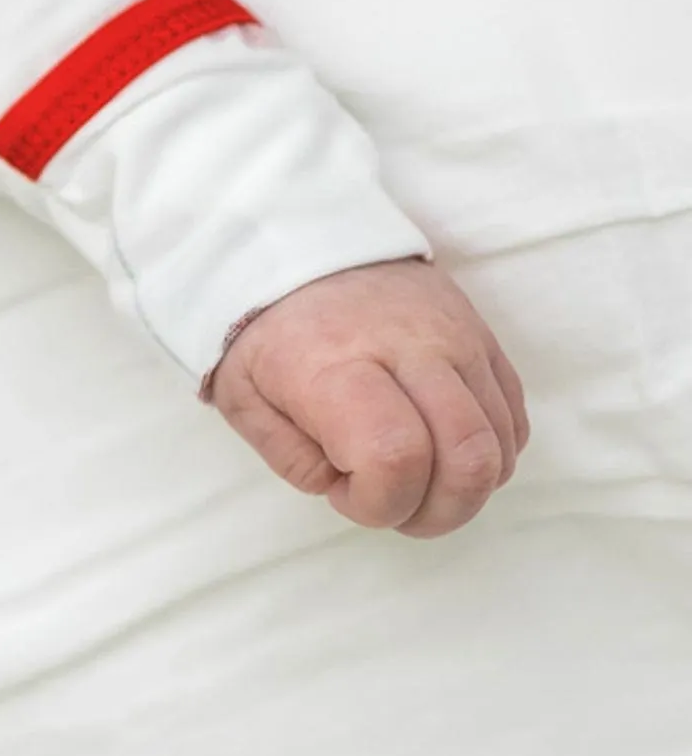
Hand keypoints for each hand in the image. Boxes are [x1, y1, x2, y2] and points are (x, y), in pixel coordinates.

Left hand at [209, 260, 526, 537]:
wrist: (303, 242)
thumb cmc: (266, 329)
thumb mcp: (242, 395)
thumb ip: (289, 456)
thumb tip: (344, 488)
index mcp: (336, 365)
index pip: (395, 455)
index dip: (380, 503)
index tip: (346, 495)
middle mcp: (409, 348)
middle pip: (468, 458)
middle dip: (438, 513)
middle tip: (396, 509)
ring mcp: (457, 339)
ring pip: (500, 444)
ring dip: (466, 489)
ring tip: (415, 481)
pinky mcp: (485, 337)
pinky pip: (514, 418)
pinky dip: (488, 455)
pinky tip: (441, 451)